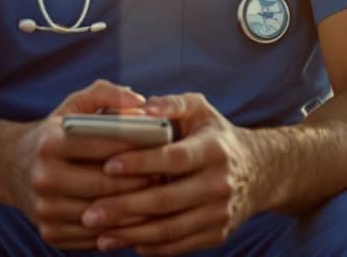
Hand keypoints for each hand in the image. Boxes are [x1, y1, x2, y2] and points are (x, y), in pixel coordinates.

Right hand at [7, 79, 156, 249]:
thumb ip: (106, 94)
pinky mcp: (49, 234)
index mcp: (50, 143)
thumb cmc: (53, 133)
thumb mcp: (72, 105)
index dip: (137, 148)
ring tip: (157, 197)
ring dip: (134, 210)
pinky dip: (117, 229)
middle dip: (140, 182)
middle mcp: (43, 178)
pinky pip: (93, 236)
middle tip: (166, 176)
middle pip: (105, 185)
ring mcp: (44, 210)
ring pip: (102, 215)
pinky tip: (135, 217)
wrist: (9, 166)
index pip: (103, 147)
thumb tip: (140, 102)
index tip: (164, 148)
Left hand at [81, 93, 263, 254]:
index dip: (140, 163)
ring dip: (131, 233)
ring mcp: (219, 214)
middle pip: (167, 200)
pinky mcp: (217, 235)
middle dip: (124, 207)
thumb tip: (142, 106)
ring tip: (98, 232)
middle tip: (89, 211)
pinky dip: (148, 246)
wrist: (258, 172)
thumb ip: (171, 104)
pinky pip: (178, 246)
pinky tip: (121, 240)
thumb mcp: (200, 110)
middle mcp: (220, 184)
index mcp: (213, 150)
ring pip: (170, 229)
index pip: (173, 158)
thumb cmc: (214, 135)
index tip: (107, 165)